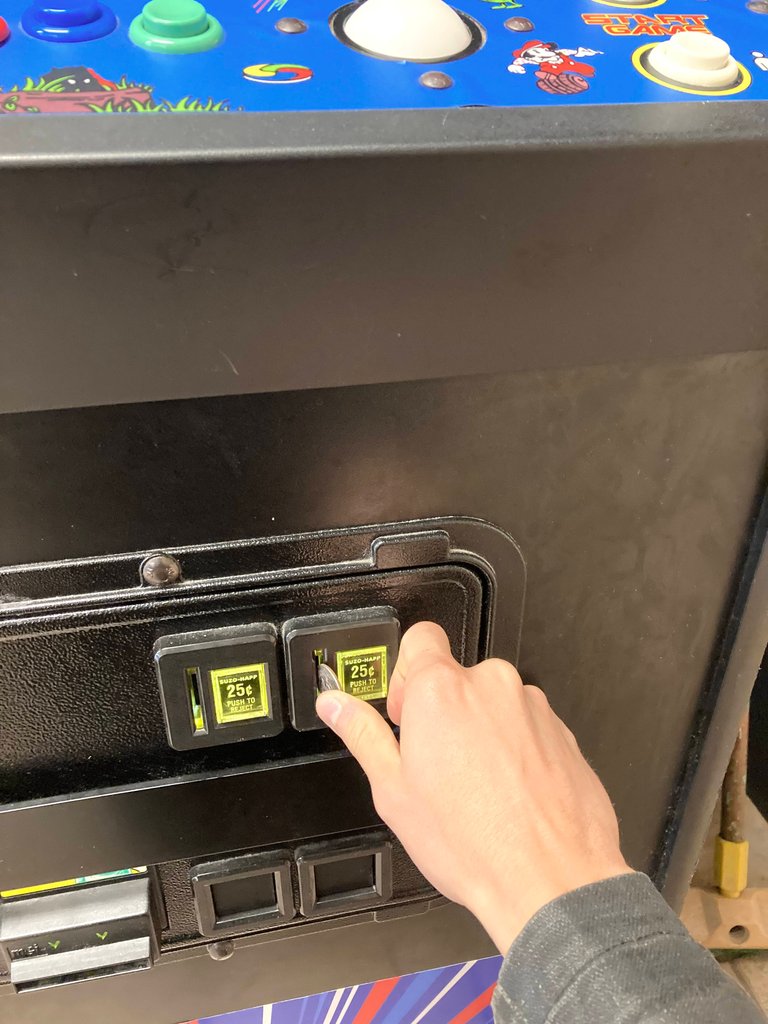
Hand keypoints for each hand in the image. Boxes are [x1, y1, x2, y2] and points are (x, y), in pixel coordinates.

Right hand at [316, 622, 630, 952]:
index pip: (420, 638)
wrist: (550, 879)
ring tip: (476, 789)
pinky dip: (515, 751)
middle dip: (443, 713)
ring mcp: (532, 706)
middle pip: (457, 679)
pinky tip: (506, 796)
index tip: (403, 710)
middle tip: (435, 764)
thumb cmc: (474, 842)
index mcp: (441, 690)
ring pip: (493, 705)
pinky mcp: (562, 731)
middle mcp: (491, 685)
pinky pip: (528, 728)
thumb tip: (335, 704)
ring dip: (481, 732)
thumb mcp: (393, 790)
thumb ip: (362, 734)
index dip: (404, 673)